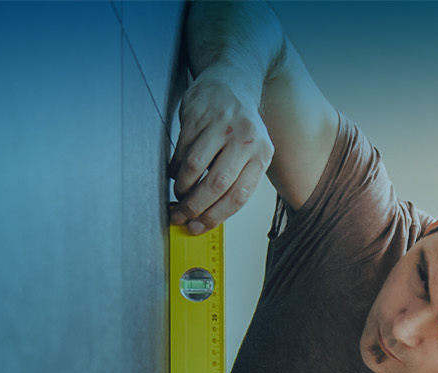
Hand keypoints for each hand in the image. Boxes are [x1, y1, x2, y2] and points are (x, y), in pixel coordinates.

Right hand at [168, 75, 273, 233]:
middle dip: (194, 207)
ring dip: (182, 188)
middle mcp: (245, 139)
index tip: (198, 227)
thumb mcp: (251, 151)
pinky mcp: (198, 116)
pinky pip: (181, 151)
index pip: (239, 196)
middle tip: (181, 216)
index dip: (215, 216)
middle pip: (216, 185)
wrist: (232, 80)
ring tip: (179, 195)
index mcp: (262, 154)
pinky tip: (177, 173)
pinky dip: (175, 169)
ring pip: (194, 168)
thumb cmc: (240, 125)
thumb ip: (237, 180)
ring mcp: (220, 126)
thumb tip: (209, 217)